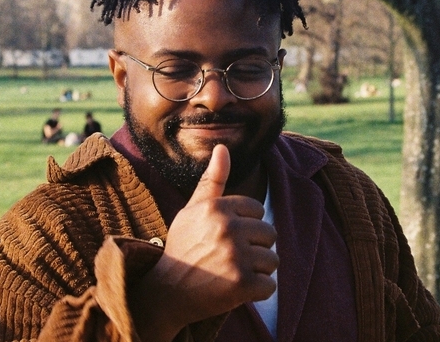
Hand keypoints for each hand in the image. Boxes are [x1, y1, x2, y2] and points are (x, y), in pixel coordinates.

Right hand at [131, 145, 277, 340]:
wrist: (167, 292)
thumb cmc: (183, 248)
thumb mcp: (192, 211)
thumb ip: (212, 181)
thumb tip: (223, 147)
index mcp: (217, 207)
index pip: (258, 211)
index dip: (245, 228)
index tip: (223, 239)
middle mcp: (227, 227)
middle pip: (270, 234)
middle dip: (254, 249)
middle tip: (228, 260)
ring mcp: (235, 256)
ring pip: (272, 260)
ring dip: (257, 271)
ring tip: (231, 274)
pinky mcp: (241, 283)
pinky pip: (269, 286)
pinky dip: (256, 292)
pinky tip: (235, 290)